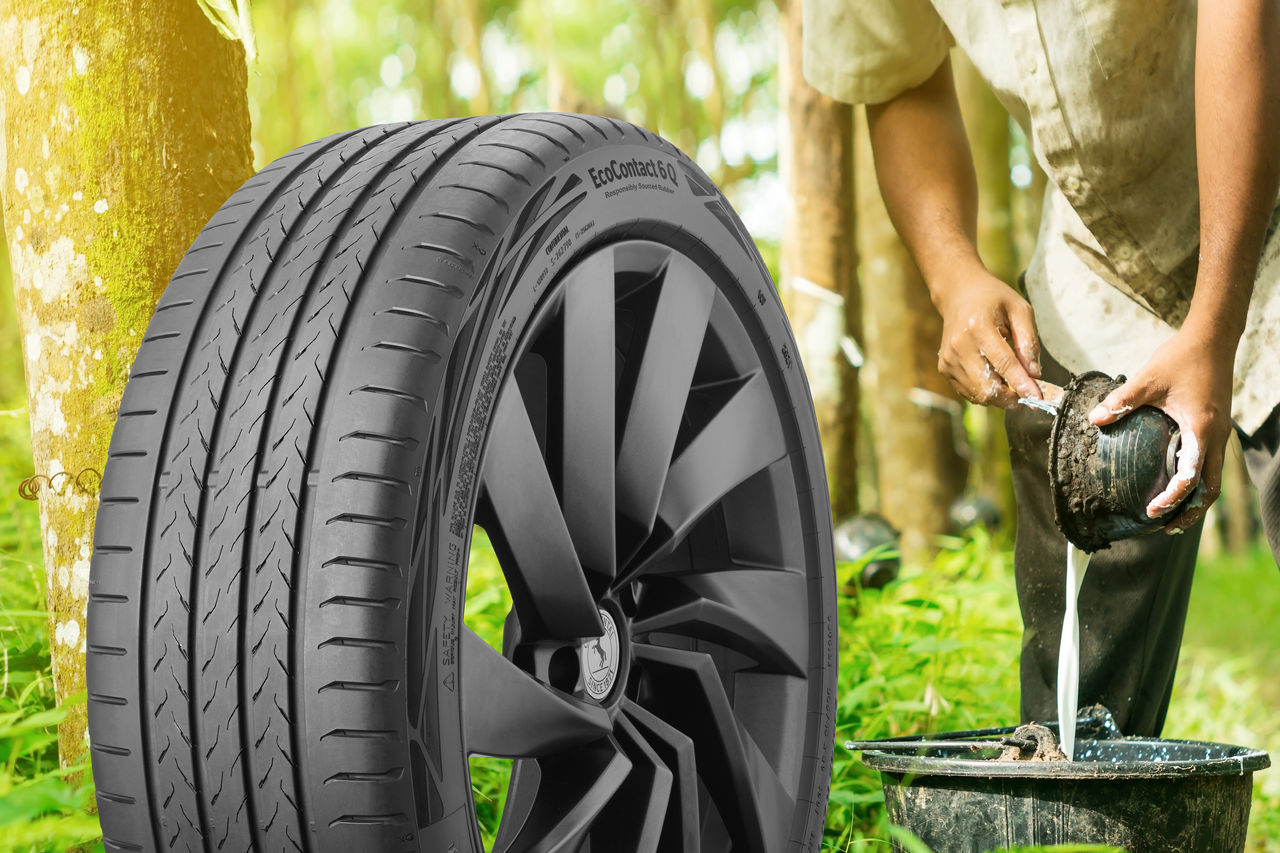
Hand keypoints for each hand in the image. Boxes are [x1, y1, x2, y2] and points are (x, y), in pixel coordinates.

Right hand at [935, 271, 1041, 408]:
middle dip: (1011, 398)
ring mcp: (949, 359)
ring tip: (1012, 386)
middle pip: (988, 386)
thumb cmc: (993, 300)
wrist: (958, 294)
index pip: (1004, 364)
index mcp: (979, 327)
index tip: (1038, 398)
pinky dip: (986, 393)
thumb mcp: (1020, 310)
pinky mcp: (944, 367)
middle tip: (1028, 397)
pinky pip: (969, 392)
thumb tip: (1034, 374)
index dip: (1022, 384)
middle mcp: (959, 345)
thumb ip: (1029, 341)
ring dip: (1000, 397)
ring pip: (978, 395)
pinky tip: (996, 381)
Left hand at [1087, 323, 1235, 531]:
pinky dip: (1196, 478)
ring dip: (1196, 499)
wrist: (1212, 338)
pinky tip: (1175, 481)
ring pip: (1213, 476)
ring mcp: (1219, 432)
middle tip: (1165, 527)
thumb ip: (1121, 401)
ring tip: (1173, 516)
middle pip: (1210, 487)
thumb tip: (1094, 419)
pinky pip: (1209, 461)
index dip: (1172, 499)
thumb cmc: (1181, 357)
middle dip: (1190, 511)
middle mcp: (1216, 436)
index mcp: (1201, 429)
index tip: (1152, 512)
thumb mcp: (1147, 379)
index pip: (1190, 477)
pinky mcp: (1215, 426)